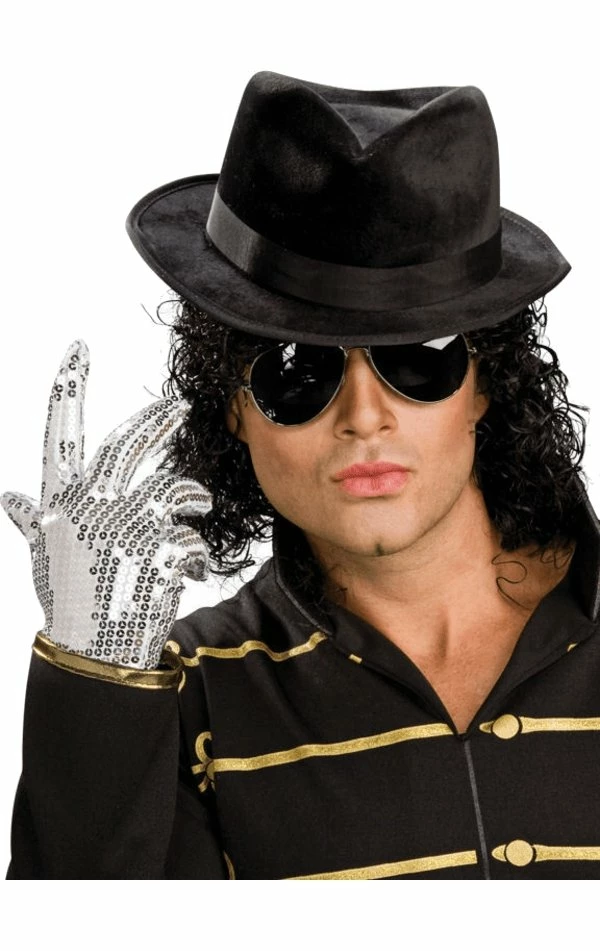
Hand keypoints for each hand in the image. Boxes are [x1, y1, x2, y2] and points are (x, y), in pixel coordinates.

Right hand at [1, 340, 211, 668]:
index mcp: (63, 501)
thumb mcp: (44, 557)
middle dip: (159, 420)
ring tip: (196, 508)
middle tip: (180, 408)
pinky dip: (197, 549)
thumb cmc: (69, 600)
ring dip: (194, 497)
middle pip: (131, 443)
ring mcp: (130, 526)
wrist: (97, 652)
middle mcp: (93, 505)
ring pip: (177, 486)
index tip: (79, 352)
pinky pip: (194, 534)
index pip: (60, 432)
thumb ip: (32, 521)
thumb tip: (9, 497)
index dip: (69, 388)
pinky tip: (188, 567)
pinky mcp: (163, 549)